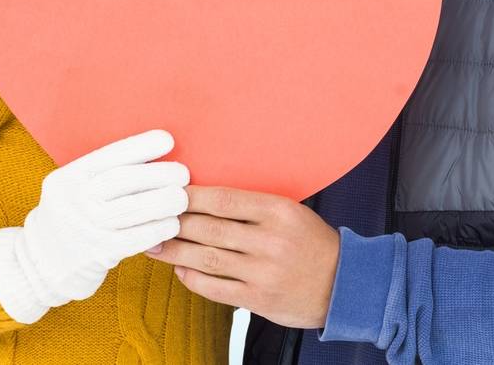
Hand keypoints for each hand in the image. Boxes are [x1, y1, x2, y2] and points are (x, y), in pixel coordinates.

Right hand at [0, 128, 189, 322]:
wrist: (40, 264)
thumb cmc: (70, 219)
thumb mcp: (71, 189)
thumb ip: (100, 176)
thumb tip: (152, 159)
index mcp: (68, 177)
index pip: (108, 155)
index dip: (140, 146)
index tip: (167, 140)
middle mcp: (74, 199)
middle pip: (123, 180)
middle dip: (159, 174)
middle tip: (182, 173)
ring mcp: (85, 228)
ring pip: (132, 209)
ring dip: (164, 201)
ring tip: (182, 198)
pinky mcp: (97, 254)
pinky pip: (135, 238)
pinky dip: (158, 229)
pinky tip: (171, 224)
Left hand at [145, 186, 339, 327]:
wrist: (345, 284)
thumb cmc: (310, 242)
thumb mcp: (288, 212)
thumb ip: (250, 206)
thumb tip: (200, 199)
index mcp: (278, 211)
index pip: (222, 199)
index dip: (189, 196)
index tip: (166, 193)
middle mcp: (270, 240)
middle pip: (209, 229)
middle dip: (173, 224)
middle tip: (148, 219)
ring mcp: (265, 272)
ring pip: (208, 258)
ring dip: (175, 252)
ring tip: (153, 245)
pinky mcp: (261, 300)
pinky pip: (217, 289)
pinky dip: (194, 280)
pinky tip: (180, 271)